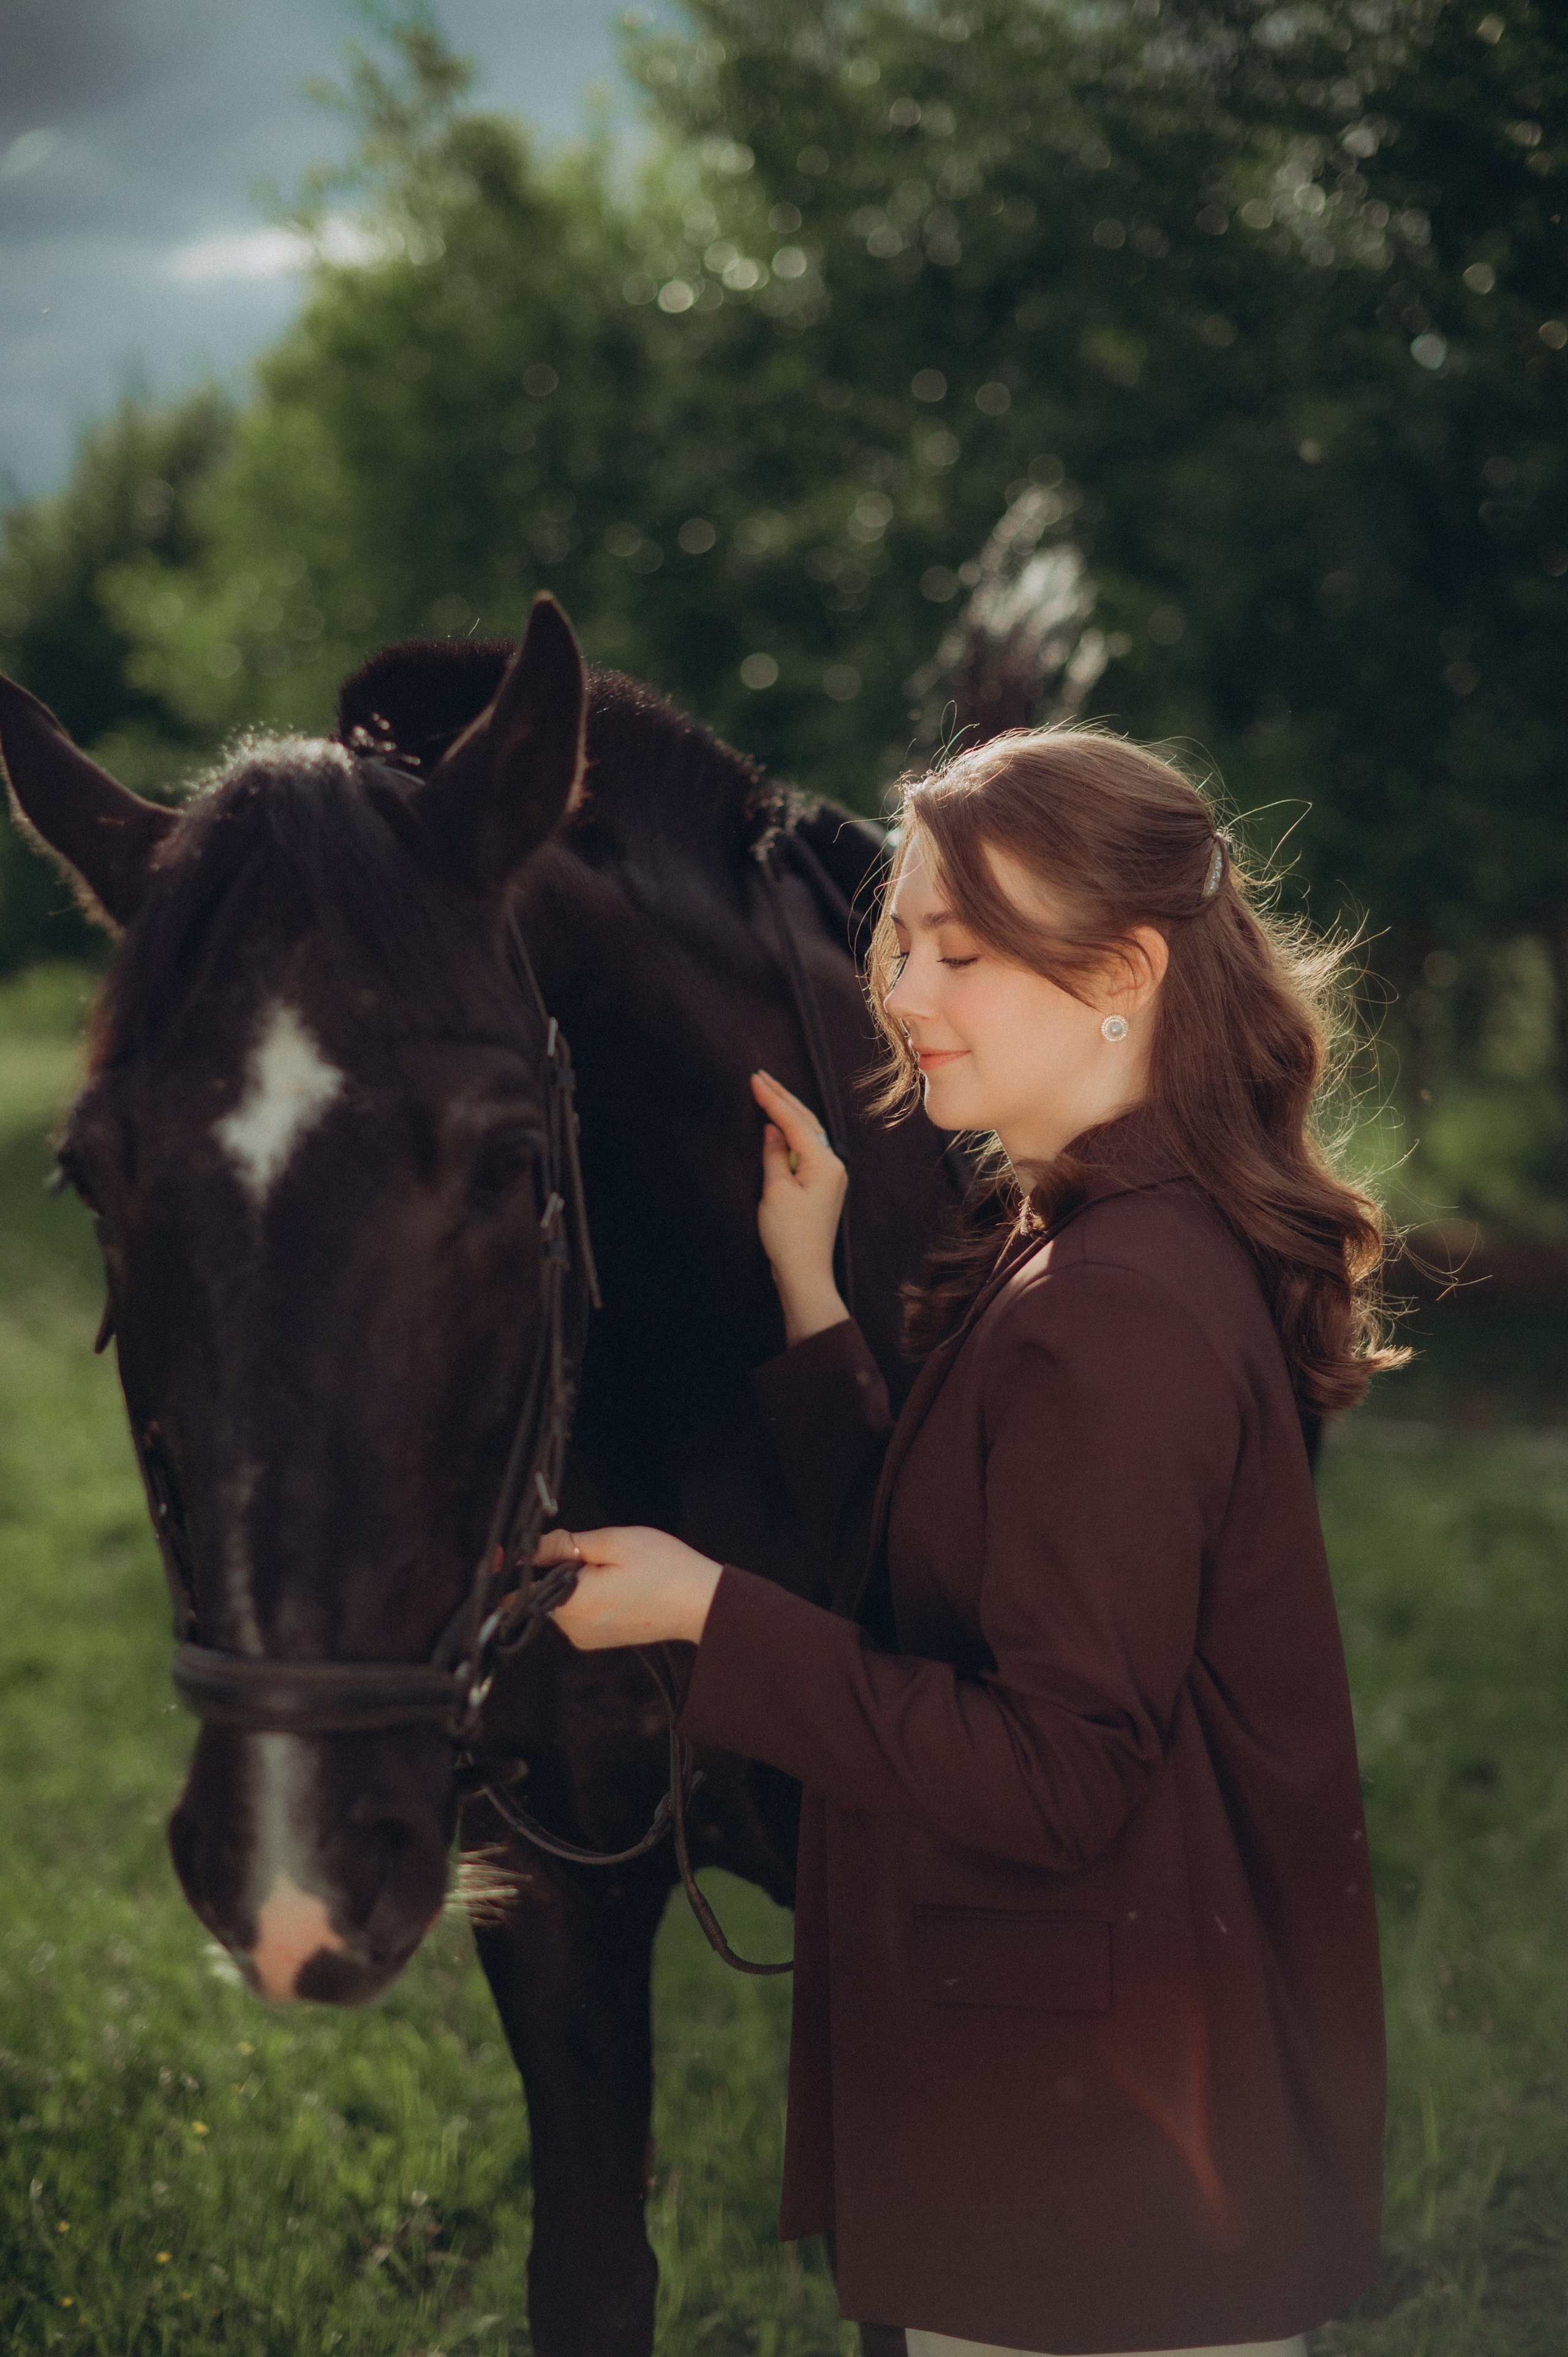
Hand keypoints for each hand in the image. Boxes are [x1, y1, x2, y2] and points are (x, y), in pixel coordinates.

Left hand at [534, 1525, 723, 1650]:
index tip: (513, 1552)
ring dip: (574, 1580)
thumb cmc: (665, 1568)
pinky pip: (577, 1612)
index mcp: (574, 1603)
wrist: (701, 1602)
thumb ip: (566, 1543)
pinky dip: (586, 1594)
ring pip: (560, 1600)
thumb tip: (531, 1547)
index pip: (519, 1593)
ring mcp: (586, 1637)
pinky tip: (616, 1584)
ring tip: (613, 1569)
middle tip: (593, 1552)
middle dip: (556, 1567)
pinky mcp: (598, 1639)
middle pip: (541, 1592)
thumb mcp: (615, 1542)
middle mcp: (574, 1628)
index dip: (515, 1568)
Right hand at [750, 1068, 848, 1344]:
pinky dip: (791, 1134)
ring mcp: (830, 1176)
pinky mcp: (821, 1187)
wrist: (805, 1273)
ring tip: (768, 1092)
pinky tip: (777, 1127)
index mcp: (824, 1164)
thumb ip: (775, 1155)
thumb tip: (773, 1130)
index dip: (773, 1100)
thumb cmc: (789, 1236)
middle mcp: (833, 1165)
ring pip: (808, 1134)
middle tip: (760, 1076)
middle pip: (807, 1122)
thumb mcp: (775, 1191)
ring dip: (787, 1113)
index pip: (795, 1122)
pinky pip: (806, 1150)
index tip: (754, 1079)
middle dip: (783, 1098)